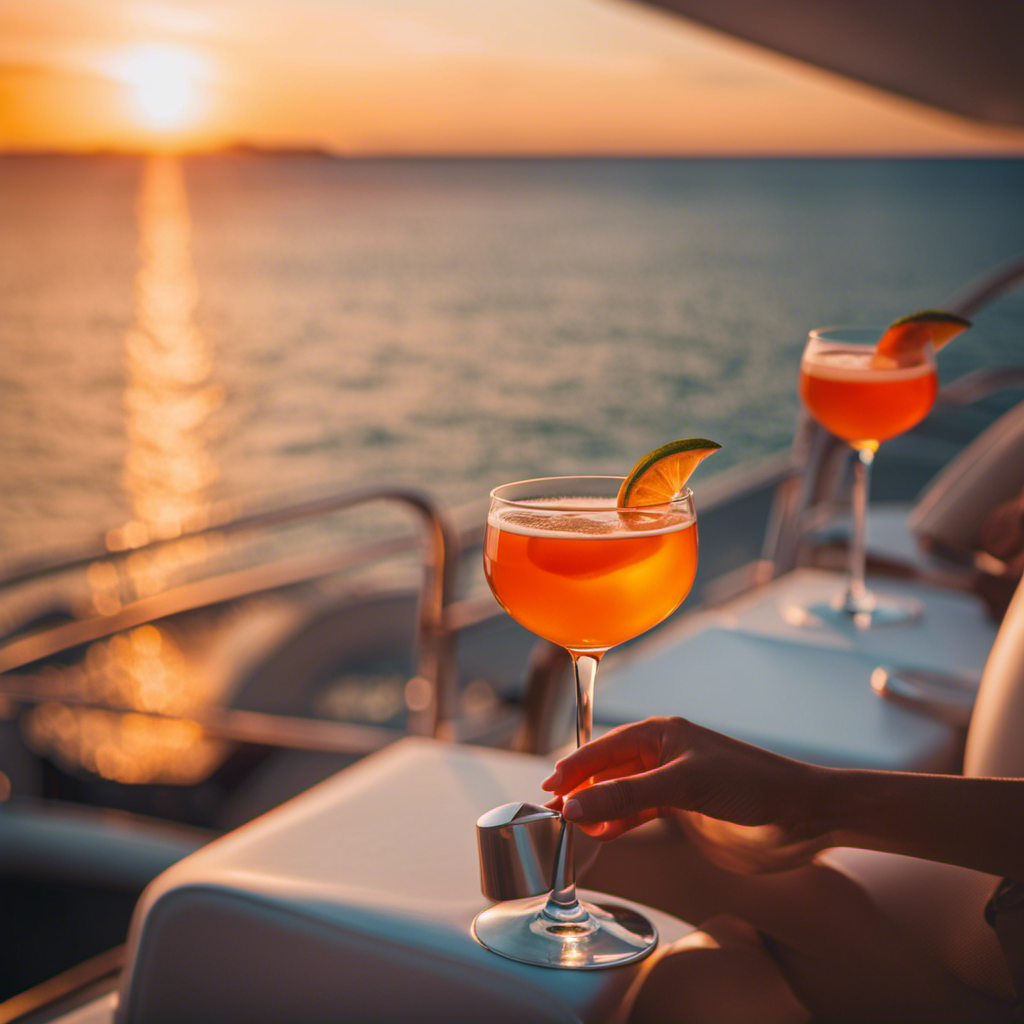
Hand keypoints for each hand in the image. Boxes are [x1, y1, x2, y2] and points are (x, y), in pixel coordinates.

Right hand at [542, 717, 835, 870]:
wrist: (801, 814)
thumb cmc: (750, 784)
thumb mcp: (682, 785)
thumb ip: (626, 796)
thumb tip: (575, 806)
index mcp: (661, 734)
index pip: (604, 748)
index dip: (574, 768)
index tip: (549, 789)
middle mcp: (662, 755)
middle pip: (608, 771)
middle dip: (580, 789)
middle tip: (552, 812)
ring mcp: (672, 783)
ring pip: (621, 794)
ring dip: (597, 809)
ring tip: (572, 827)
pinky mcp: (682, 810)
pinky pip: (639, 813)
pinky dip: (619, 823)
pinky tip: (603, 833)